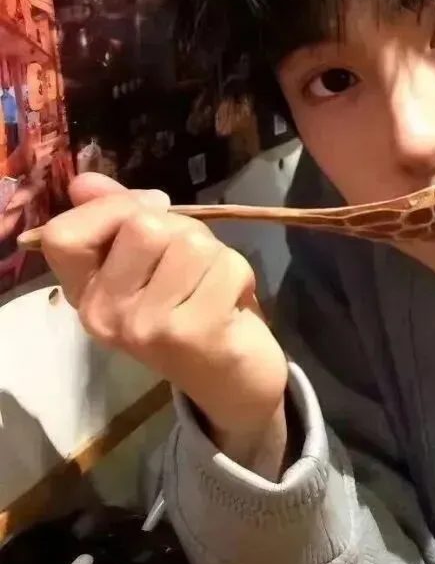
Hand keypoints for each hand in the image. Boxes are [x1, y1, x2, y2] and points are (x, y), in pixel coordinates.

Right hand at [40, 173, 288, 474]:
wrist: (235, 382)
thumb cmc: (194, 309)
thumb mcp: (154, 262)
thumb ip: (120, 220)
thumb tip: (85, 181)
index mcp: (87, 295)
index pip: (65, 234)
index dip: (115, 208)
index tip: (155, 210)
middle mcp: (105, 315)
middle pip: (142, 225)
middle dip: (183, 230)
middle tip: (196, 266)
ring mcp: (147, 328)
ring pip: (189, 242)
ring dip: (216, 255)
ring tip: (214, 288)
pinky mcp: (193, 334)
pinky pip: (226, 265)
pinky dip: (241, 275)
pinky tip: (233, 305)